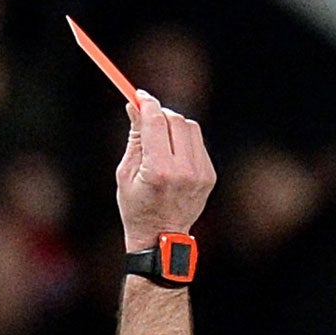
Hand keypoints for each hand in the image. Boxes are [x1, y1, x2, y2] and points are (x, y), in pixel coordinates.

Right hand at [116, 92, 215, 252]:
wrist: (160, 238)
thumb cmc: (137, 208)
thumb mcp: (126, 173)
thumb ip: (135, 137)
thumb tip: (135, 105)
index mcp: (158, 170)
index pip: (156, 121)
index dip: (147, 103)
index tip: (139, 96)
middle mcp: (183, 170)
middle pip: (176, 119)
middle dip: (160, 114)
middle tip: (148, 118)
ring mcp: (200, 174)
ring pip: (190, 128)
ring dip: (174, 126)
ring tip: (161, 140)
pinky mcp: (209, 176)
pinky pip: (198, 144)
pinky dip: (185, 142)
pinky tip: (173, 156)